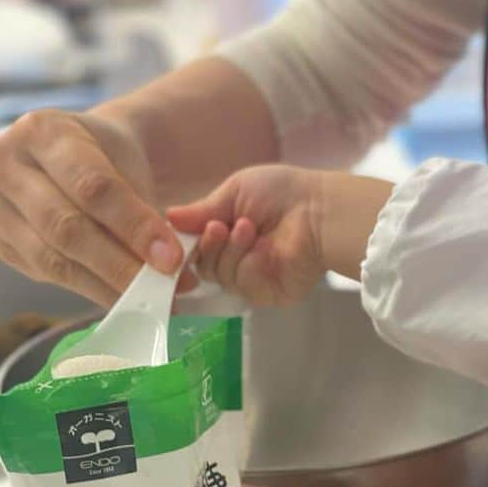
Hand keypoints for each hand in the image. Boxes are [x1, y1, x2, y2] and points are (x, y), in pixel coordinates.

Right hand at [0, 108, 186, 306]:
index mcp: (40, 130)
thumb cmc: (107, 156)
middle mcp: (3, 164)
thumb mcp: (129, 163)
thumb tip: (170, 267)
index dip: (134, 226)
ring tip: (149, 298)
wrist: (76, 156)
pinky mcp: (1, 244)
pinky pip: (48, 275)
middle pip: (65, 226)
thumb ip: (143, 208)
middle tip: (163, 289)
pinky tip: (123, 297)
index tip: (171, 257)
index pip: (91, 187)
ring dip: (106, 285)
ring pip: (52, 258)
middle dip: (120, 264)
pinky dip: (91, 290)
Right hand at [168, 166, 327, 306]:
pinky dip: (247, 265)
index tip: (176, 232)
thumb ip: (202, 210)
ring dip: (230, 251)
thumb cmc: (282, 193)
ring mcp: (252, 278)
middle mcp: (237, 258)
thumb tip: (169, 216)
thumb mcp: (235, 192)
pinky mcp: (268, 293)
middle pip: (202, 265)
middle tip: (219, 227)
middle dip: (208, 245)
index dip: (184, 243)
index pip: (195, 247)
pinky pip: (241, 286)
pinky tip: (261, 248)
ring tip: (247, 228)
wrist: (318, 210)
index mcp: (227, 233)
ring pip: (219, 276)